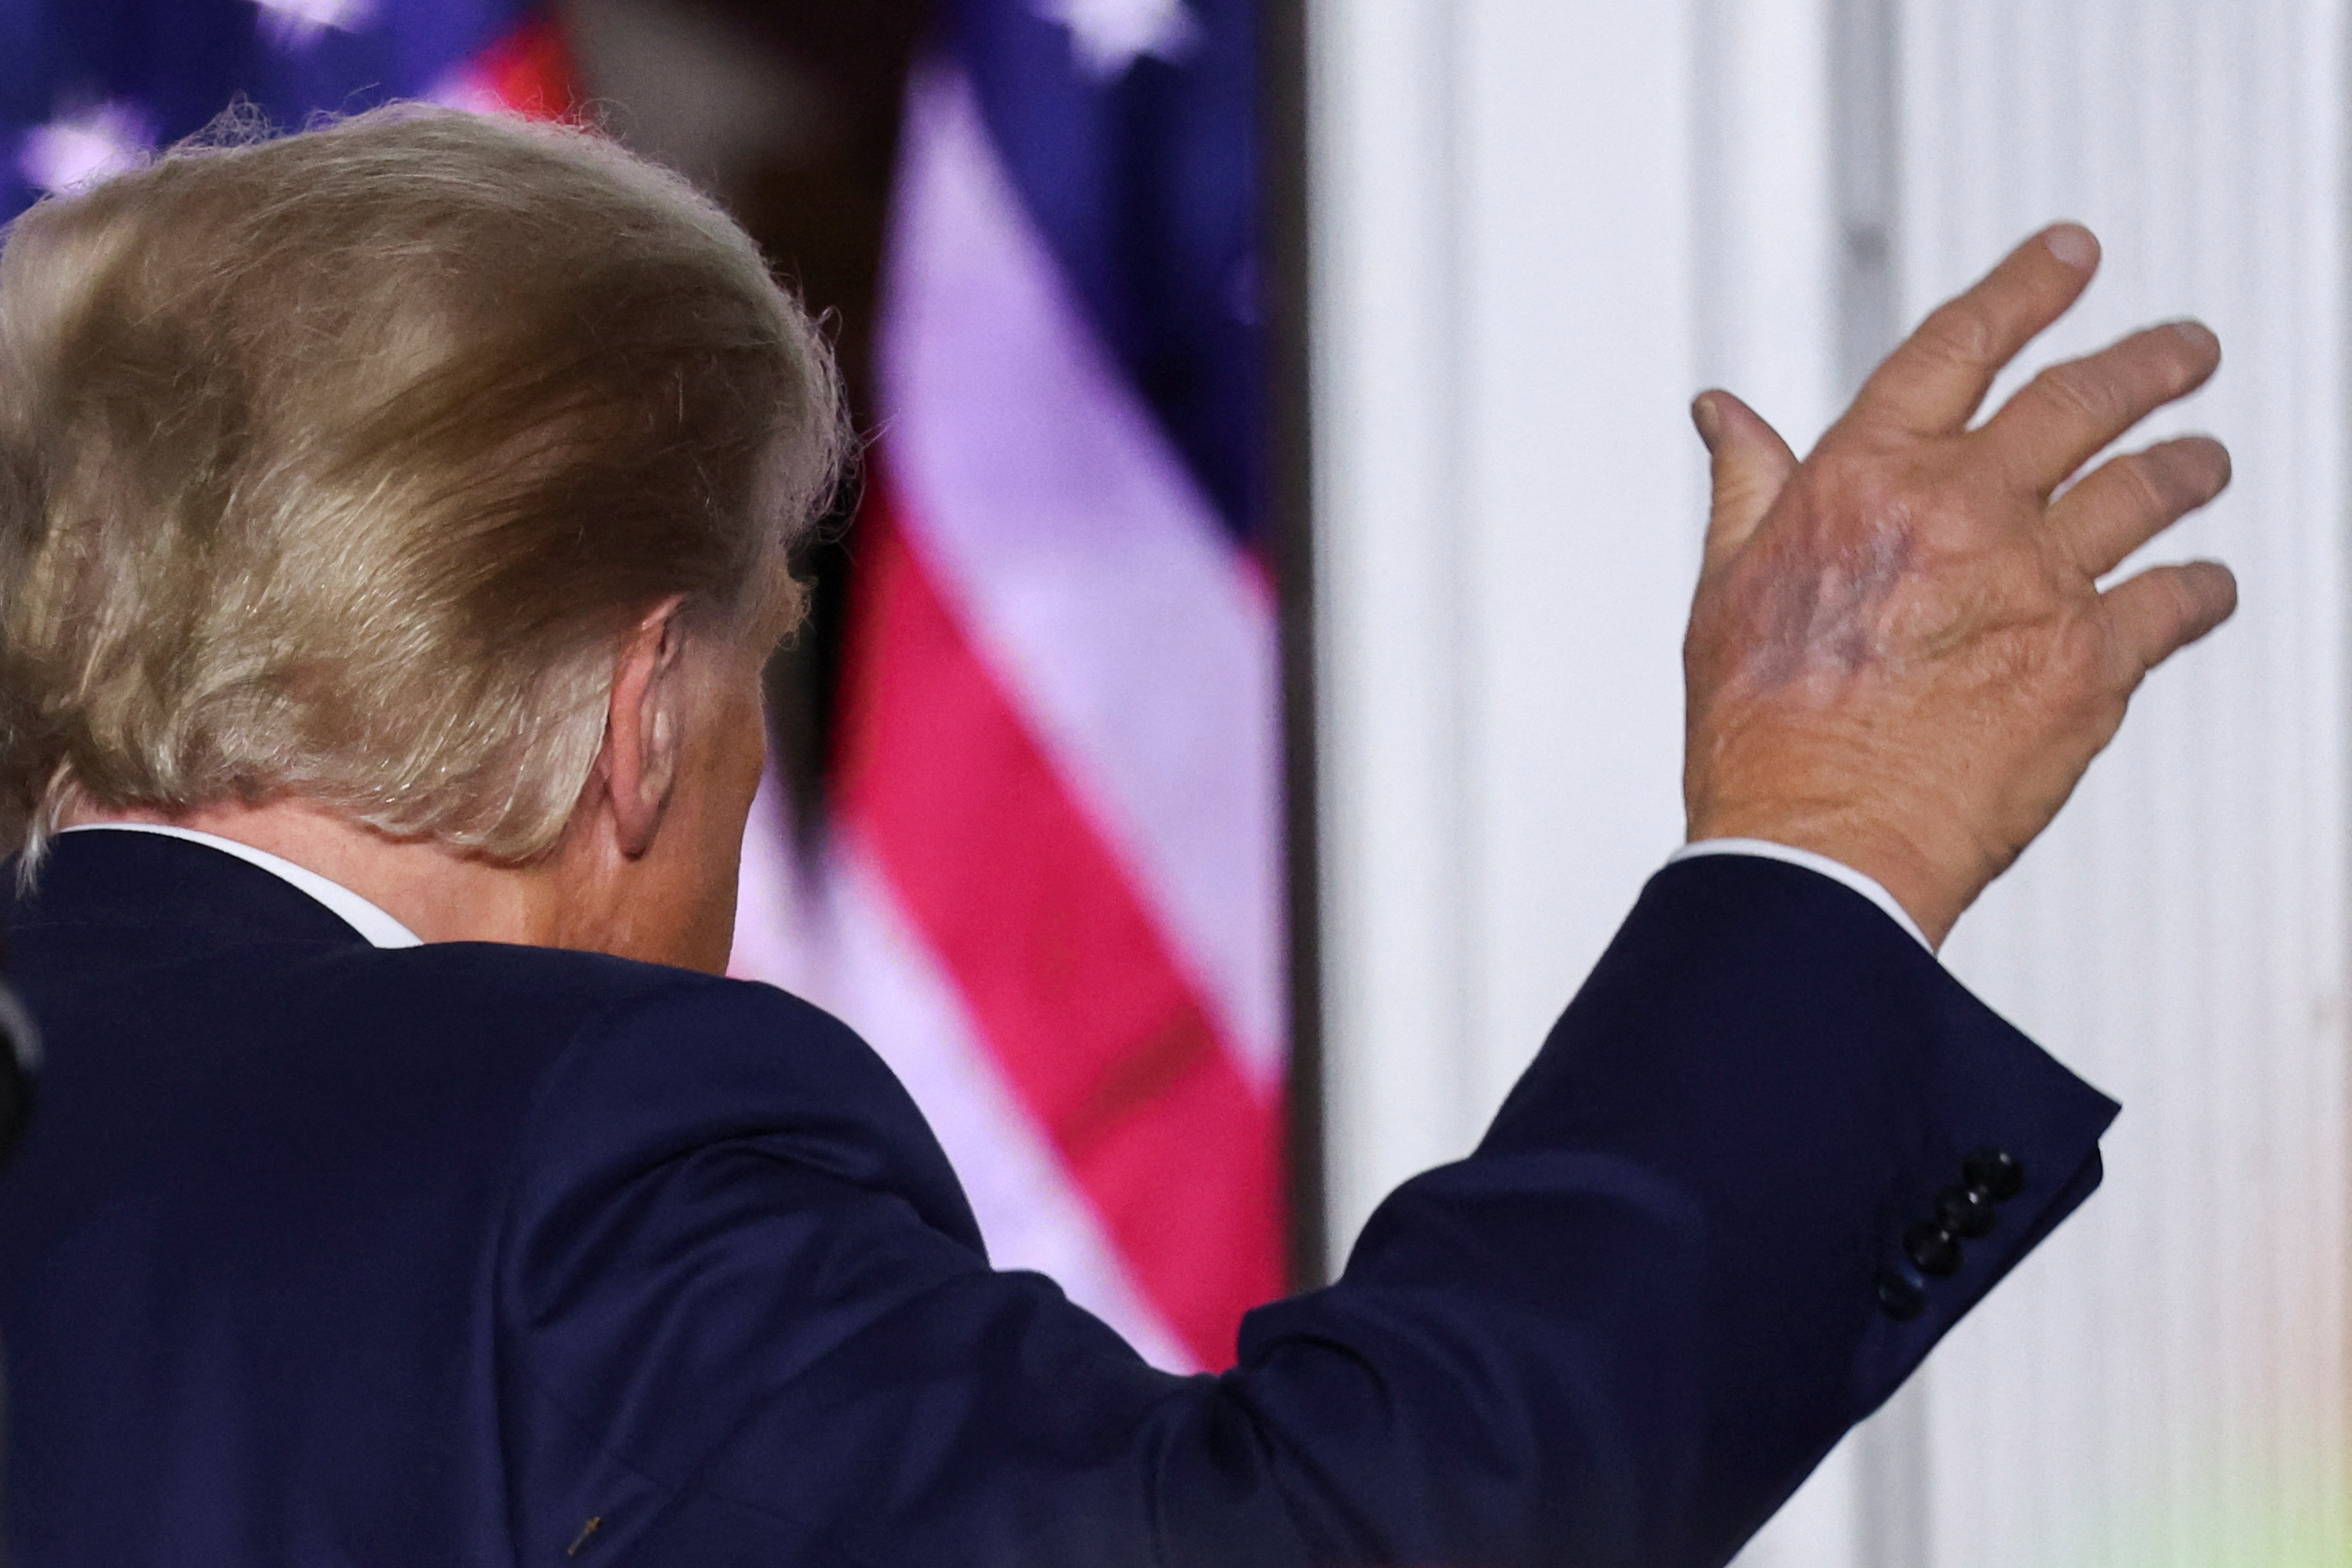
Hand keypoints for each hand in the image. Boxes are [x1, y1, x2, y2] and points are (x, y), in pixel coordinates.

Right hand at [1682, 223, 2237, 947]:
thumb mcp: (1725, 588)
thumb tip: (1725, 416)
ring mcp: (2036, 581)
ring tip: (2207, 459)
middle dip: (2148, 360)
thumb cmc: (1760, 733)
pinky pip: (2178, 602)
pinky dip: (2204, 589)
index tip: (2068, 254)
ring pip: (2147, 488)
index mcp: (1864, 478)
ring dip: (2188, 464)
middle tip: (2184, 347)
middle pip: (2081, 399)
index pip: (1960, 345)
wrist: (1820, 847)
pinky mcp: (2091, 662)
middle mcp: (1961, 509)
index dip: (2023, 287)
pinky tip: (2212, 586)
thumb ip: (1747, 488)